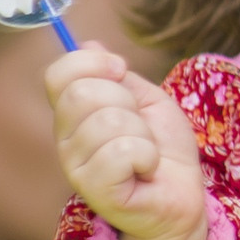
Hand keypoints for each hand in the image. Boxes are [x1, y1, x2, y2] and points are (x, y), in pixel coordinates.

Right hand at [46, 42, 206, 239]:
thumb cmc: (163, 149)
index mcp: (73, 116)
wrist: (181, 195)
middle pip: (84, 93)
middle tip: (140, 127)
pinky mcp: (97, 191)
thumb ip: (117, 76)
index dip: (92, 63)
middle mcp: (66, 141)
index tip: (120, 70)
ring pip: (110, 121)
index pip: (57, 74)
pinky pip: (122, 151)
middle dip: (127, 102)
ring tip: (146, 153)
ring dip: (143, 133)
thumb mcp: (147, 100)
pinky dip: (147, 155)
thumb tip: (88, 44)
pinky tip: (147, 169)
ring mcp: (77, 168)